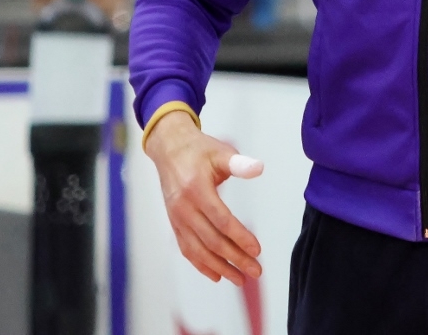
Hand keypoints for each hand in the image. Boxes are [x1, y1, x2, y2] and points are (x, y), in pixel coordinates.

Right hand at [144, 110, 264, 284]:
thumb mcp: (219, 152)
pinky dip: (201, 264)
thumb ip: (239, 163)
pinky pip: (187, 248)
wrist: (169, 148)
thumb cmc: (198, 150)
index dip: (239, 237)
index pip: (221, 220)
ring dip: (220, 267)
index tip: (257, 250)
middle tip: (255, 270)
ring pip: (198, 250)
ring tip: (239, 279)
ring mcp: (177, 218)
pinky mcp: (174, 223)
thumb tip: (258, 168)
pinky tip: (217, 274)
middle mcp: (184, 207)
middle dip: (234, 258)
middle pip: (211, 240)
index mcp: (196, 189)